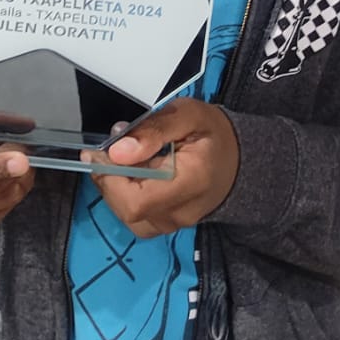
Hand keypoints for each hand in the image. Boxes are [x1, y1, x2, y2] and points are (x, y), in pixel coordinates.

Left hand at [85, 98, 239, 237]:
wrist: (237, 159)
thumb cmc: (212, 134)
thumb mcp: (187, 114)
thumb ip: (153, 130)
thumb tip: (118, 151)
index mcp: (191, 181)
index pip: (136, 200)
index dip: (110, 178)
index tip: (102, 151)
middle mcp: (183, 210)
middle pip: (128, 210)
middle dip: (109, 179)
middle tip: (111, 151)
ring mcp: (176, 222)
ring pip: (128, 217)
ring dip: (115, 189)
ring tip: (123, 162)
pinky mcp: (168, 224)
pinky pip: (137, 219)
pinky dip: (125, 198)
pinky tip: (132, 177)